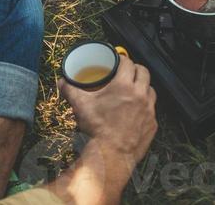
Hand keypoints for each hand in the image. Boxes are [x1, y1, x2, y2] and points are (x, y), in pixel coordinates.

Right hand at [58, 56, 156, 172]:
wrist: (111, 155)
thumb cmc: (97, 128)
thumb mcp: (81, 105)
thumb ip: (70, 90)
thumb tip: (61, 82)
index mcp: (124, 85)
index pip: (128, 63)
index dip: (123, 59)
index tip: (118, 60)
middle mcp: (140, 95)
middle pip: (143, 72)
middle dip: (136, 69)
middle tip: (127, 72)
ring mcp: (149, 110)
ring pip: (151, 90)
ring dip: (143, 87)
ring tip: (134, 90)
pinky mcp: (152, 125)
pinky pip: (152, 110)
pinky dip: (146, 107)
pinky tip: (137, 111)